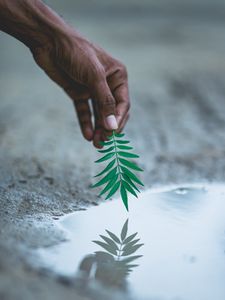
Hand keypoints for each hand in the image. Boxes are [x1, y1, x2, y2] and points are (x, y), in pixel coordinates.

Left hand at [31, 28, 129, 147]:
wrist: (49, 42)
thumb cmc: (77, 53)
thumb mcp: (94, 77)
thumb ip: (105, 102)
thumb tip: (113, 126)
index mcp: (117, 76)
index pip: (123, 103)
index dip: (119, 119)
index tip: (113, 134)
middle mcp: (107, 84)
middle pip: (111, 111)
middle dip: (108, 127)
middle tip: (103, 143)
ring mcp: (92, 89)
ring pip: (98, 114)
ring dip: (98, 129)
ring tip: (96, 144)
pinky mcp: (78, 93)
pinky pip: (85, 111)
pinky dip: (86, 122)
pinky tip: (87, 135)